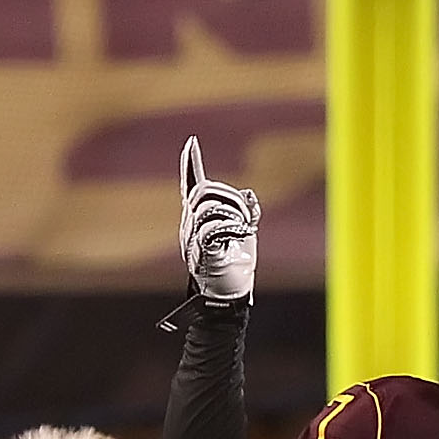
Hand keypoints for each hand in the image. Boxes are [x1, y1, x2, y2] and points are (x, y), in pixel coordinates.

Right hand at [178, 138, 260, 303]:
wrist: (228, 296)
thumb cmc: (234, 266)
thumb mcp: (243, 232)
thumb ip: (244, 211)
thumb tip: (249, 193)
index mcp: (197, 218)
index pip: (191, 186)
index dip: (191, 164)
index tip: (192, 142)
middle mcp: (190, 226)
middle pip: (205, 192)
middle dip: (231, 196)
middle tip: (247, 217)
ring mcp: (193, 240)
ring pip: (209, 208)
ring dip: (234, 213)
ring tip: (245, 229)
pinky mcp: (202, 254)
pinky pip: (213, 229)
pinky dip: (233, 228)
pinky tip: (245, 234)